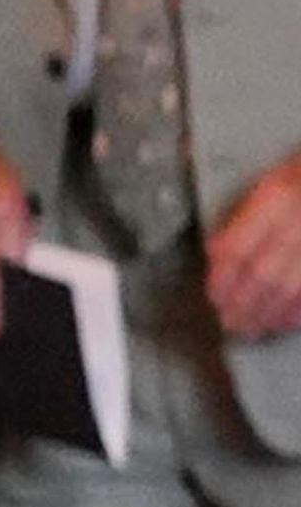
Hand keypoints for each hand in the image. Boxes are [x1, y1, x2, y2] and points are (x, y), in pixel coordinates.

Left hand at [207, 152, 300, 338]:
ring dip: (269, 312)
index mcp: (276, 197)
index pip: (239, 245)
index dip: (222, 277)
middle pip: (264, 273)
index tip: (214, 294)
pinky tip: (287, 322)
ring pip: (291, 287)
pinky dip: (300, 310)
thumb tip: (216, 252)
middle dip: (242, 303)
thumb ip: (244, 216)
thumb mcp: (272, 180)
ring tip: (252, 326)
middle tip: (229, 320)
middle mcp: (299, 219)